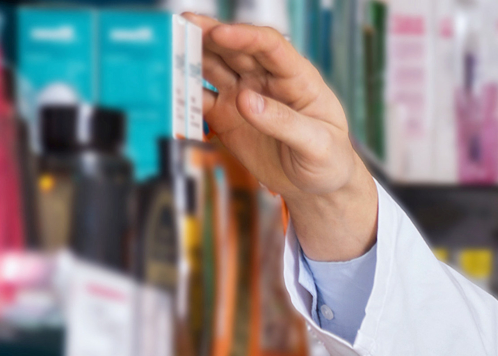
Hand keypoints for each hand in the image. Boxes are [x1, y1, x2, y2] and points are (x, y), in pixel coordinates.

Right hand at [187, 13, 376, 260]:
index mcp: (298, 78)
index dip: (246, 36)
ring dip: (193, 56)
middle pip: (236, 50)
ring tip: (168, 48)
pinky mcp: (228, 116)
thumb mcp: (318, 145)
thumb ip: (284, 122)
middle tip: (183, 26)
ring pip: (215, 68)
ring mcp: (245, 96)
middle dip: (210, 36)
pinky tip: (170, 87)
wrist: (317, 187)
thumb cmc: (329, 159)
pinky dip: (185, 93)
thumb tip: (245, 100)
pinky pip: (202, 100)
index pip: (271, 46)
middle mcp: (268, 80)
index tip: (221, 32)